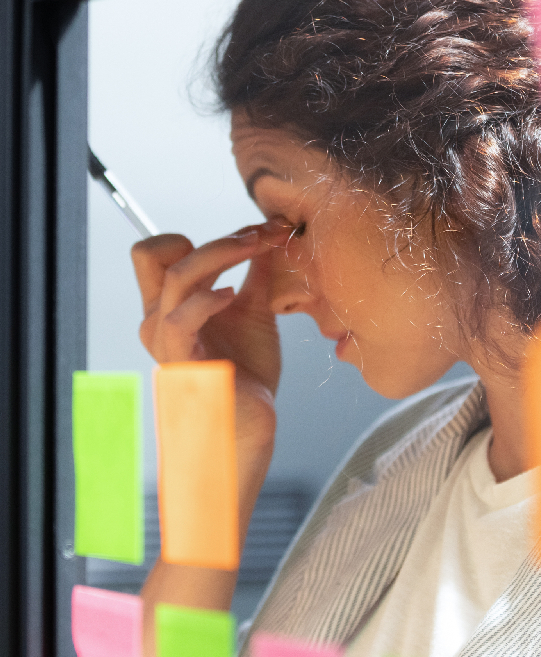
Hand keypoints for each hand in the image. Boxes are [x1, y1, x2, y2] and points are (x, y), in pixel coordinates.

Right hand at [131, 222, 288, 449]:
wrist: (251, 422)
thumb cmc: (247, 373)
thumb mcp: (254, 311)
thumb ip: (255, 273)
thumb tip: (268, 235)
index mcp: (170, 304)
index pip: (161, 251)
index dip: (207, 235)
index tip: (257, 234)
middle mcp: (158, 317)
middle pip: (156, 252)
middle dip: (216, 240)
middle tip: (262, 237)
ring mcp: (165, 339)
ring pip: (176, 276)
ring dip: (221, 254)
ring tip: (259, 252)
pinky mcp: (180, 360)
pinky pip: (180, 319)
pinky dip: (207, 299)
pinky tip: (231, 295)